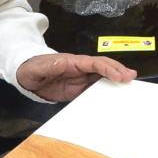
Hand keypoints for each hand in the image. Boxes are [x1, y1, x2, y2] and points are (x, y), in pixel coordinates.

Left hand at [16, 52, 135, 102]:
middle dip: (117, 70)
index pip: (94, 63)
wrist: (26, 77)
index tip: (119, 75)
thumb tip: (63, 62)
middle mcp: (80, 68)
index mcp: (72, 62)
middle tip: (131, 77)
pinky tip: (115, 95)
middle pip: (103, 66)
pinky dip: (106, 89)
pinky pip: (95, 87)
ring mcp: (80, 78)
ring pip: (102, 76)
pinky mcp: (78, 88)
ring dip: (116, 78)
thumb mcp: (38, 68)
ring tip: (129, 83)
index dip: (108, 68)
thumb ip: (49, 65)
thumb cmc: (31, 69)